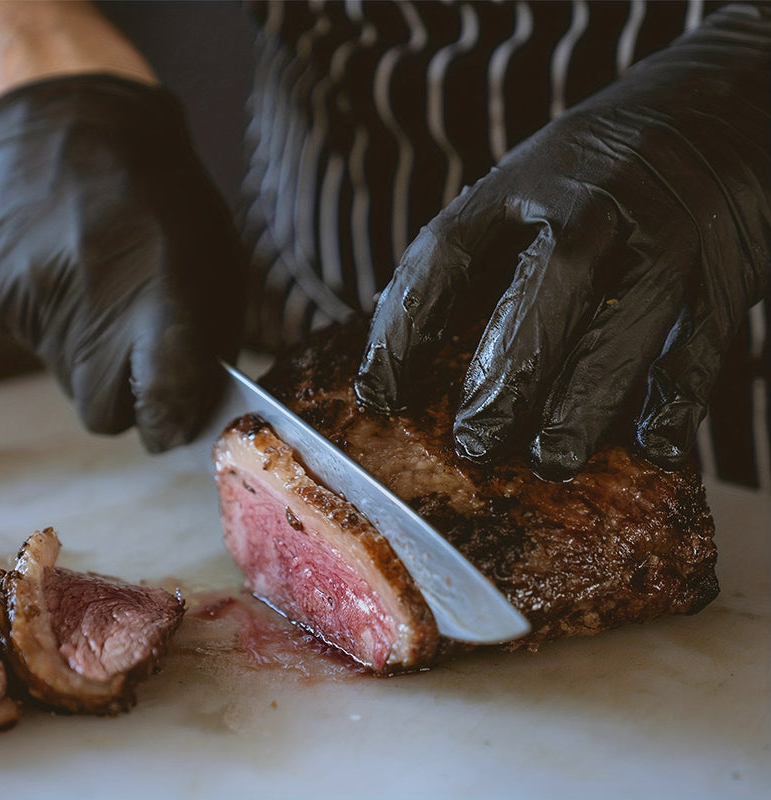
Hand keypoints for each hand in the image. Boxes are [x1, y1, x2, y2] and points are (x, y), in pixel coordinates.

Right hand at [0, 75, 243, 451]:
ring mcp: (35, 299)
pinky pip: (36, 338)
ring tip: (106, 295)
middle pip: (101, 413)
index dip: (168, 423)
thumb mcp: (215, 263)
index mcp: (162, 298)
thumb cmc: (167, 199)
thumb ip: (208, 340)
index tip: (172, 424)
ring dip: (91, 358)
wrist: (77, 124)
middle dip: (125, 404)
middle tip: (140, 366)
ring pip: (66, 378)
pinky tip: (72, 275)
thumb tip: (191, 404)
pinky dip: (59, 324)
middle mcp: (93, 306)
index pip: (162, 397)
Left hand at [356, 5, 770, 479]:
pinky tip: (648, 443)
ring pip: (623, 325)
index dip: (401, 331)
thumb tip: (420, 346)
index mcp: (525, 179)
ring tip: (548, 460)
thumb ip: (485, 251)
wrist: (721, 106)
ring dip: (580, 403)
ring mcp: (666, 233)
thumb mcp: (530, 181)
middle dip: (504, 377)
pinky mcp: (727, 267)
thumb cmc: (600, 168)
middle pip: (543, 290)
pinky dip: (673, 399)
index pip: (444, 252)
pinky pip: (699, 342)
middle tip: (474, 442)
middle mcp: (595, 201)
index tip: (377, 395)